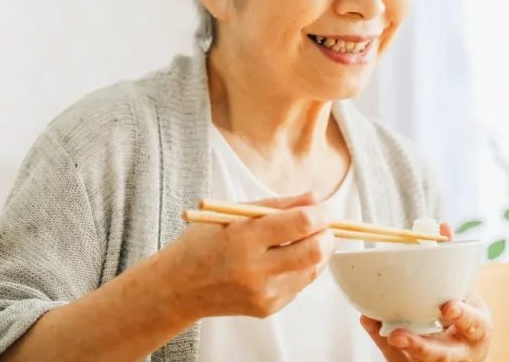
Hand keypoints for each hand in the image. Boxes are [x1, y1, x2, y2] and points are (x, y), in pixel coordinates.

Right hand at [165, 191, 334, 319]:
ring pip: (313, 270)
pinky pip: (299, 285)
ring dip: (317, 251)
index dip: (323, 214)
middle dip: (329, 234)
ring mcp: (263, 292)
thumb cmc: (205, 242)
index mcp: (245, 237)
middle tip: (325, 225)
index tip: (327, 208)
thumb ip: (279, 205)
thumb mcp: (235, 213)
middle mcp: (255, 268)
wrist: (180, 286)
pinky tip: (285, 259)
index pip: (300, 224)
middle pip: (315, 251)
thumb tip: (316, 200)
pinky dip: (301, 268)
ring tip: (304, 239)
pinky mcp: (268, 308)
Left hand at [361, 223, 492, 360]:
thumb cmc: (464, 320)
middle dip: (422, 346)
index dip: (463, 317)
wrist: (465, 356)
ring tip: (386, 334)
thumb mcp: (466, 294)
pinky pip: (398, 359)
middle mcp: (460, 352)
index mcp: (476, 329)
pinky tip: (371, 322)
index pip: (474, 324)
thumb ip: (455, 264)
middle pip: (443, 355)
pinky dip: (386, 344)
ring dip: (400, 348)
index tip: (448, 306)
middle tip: (399, 334)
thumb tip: (443, 226)